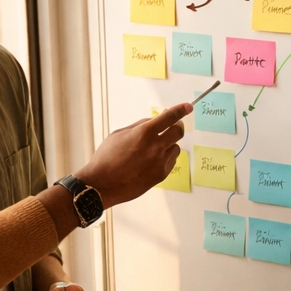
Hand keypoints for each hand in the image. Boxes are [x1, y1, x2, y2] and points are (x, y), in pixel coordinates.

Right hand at [75, 104, 191, 208]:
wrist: (102, 184)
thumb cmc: (107, 158)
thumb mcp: (119, 134)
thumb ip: (140, 125)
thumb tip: (158, 118)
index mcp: (144, 133)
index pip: (169, 117)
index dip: (181, 110)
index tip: (188, 106)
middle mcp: (155, 147)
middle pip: (178, 132)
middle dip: (177, 126)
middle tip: (172, 126)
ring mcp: (160, 162)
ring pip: (175, 148)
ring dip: (169, 144)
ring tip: (153, 148)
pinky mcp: (161, 175)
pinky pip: (171, 161)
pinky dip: (165, 157)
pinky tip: (151, 160)